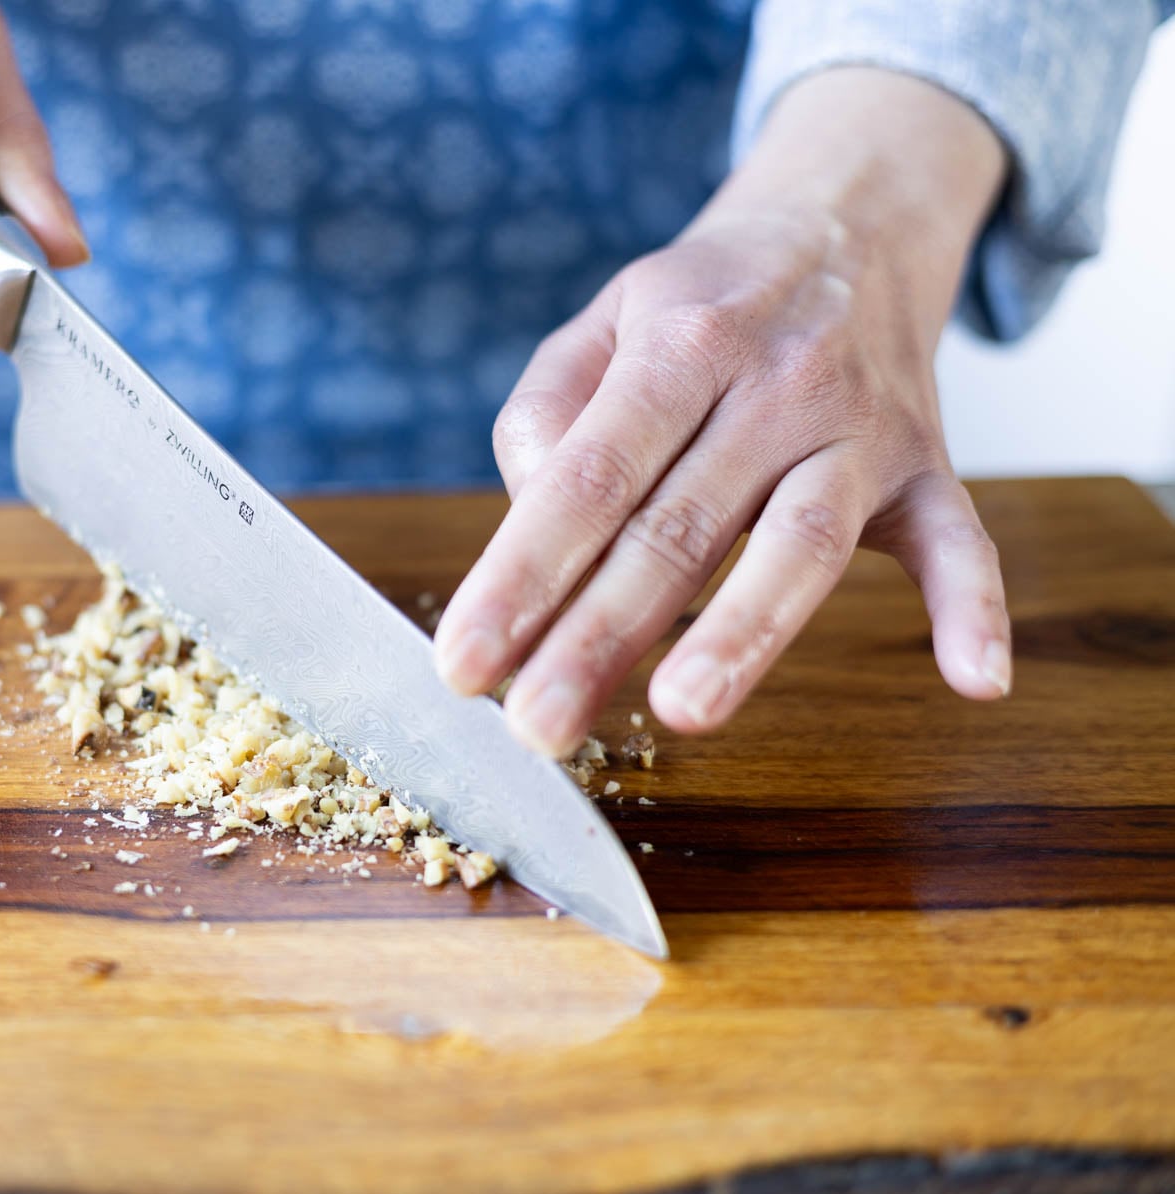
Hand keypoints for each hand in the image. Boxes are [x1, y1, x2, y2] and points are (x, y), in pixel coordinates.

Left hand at [433, 68, 1013, 756]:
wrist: (850, 222)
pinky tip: (974, 679)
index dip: (520, 573)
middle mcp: (776, 381)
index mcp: (681, 343)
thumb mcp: (603, 320)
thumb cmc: (702, 301)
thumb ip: (545, 409)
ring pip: (803, 540)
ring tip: (682, 711)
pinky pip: (960, 538)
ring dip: (745, 632)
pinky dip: (973, 606)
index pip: (588, 477)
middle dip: (599, 635)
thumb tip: (527, 507)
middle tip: (536, 727)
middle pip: (678, 527)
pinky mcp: (926, 467)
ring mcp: (859, 427)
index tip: (464, 663)